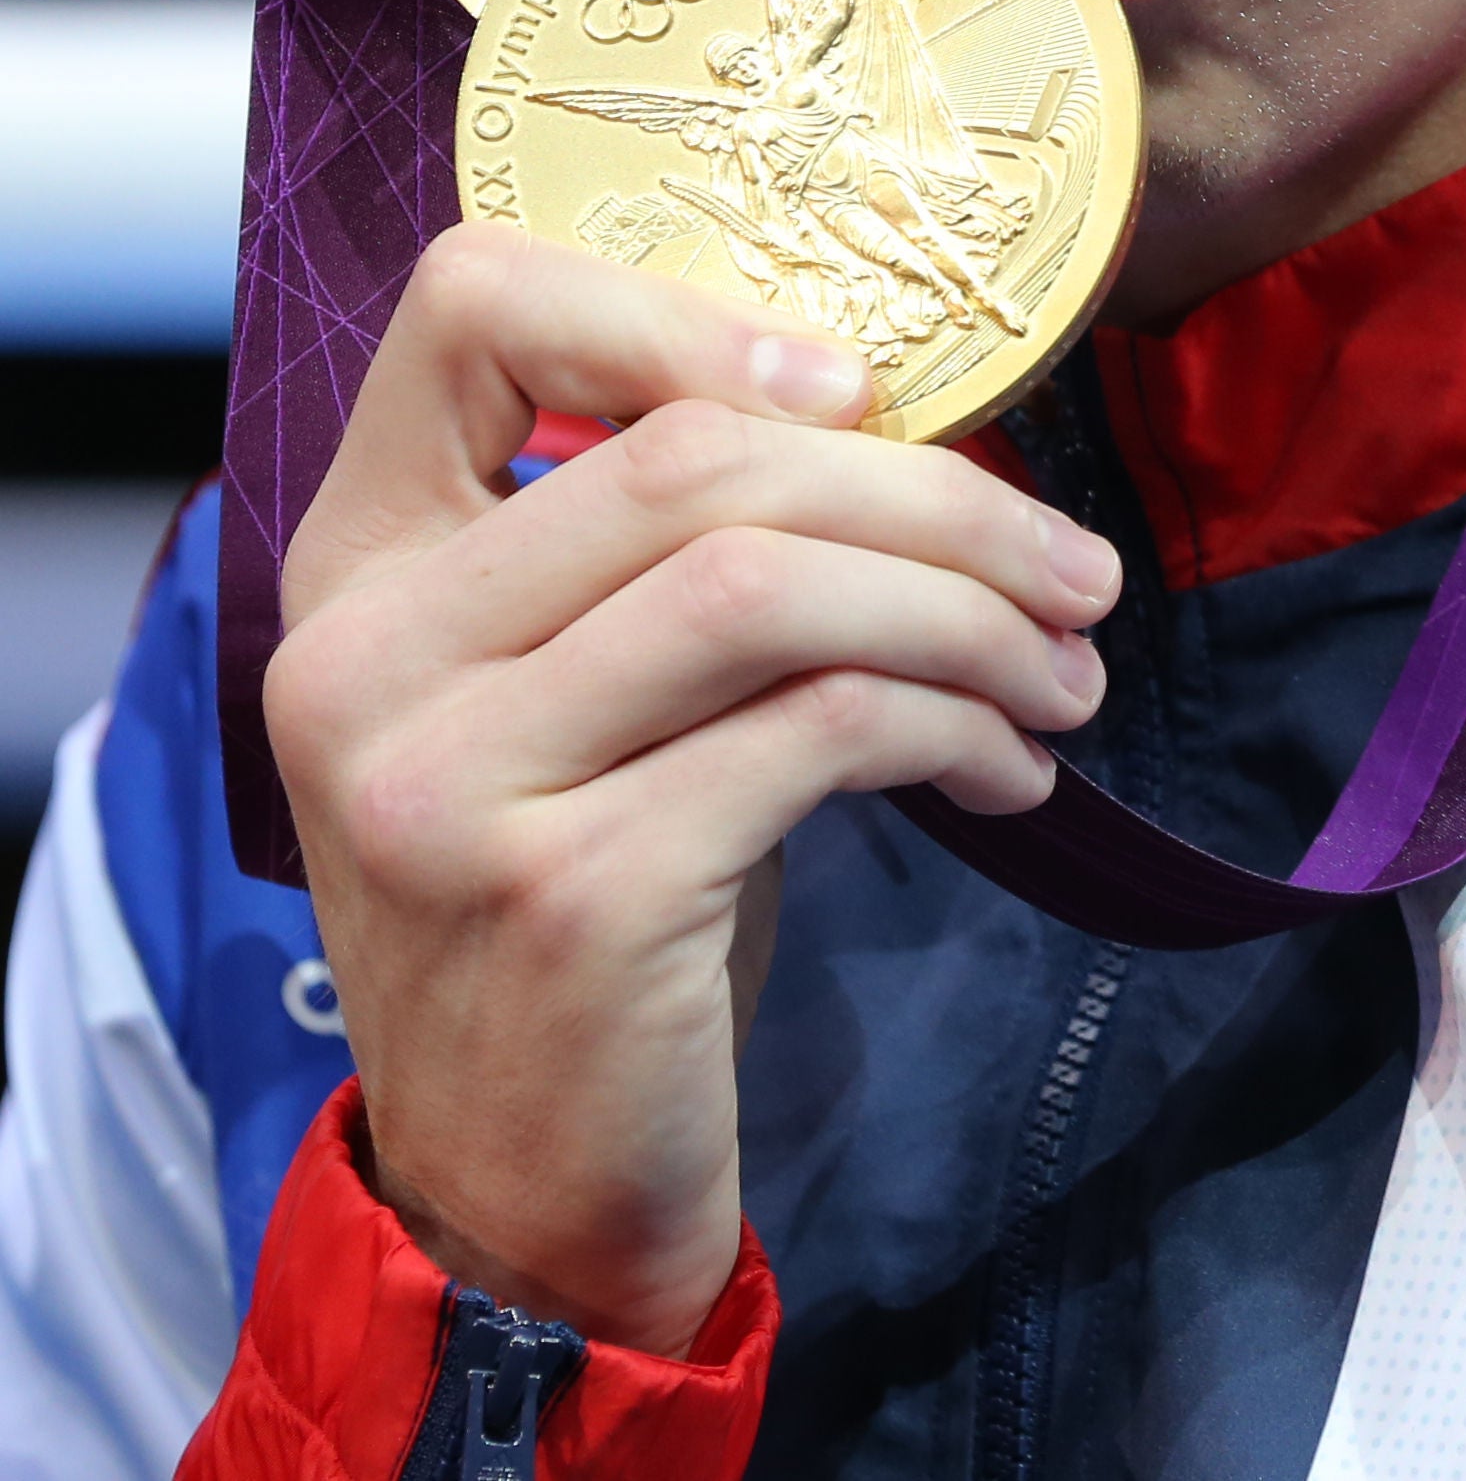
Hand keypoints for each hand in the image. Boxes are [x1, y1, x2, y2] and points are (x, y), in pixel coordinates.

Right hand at [264, 225, 1117, 1354]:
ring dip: (966, 610)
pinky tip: (1011, 766)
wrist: (520, 1200)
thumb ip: (664, 543)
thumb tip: (898, 414)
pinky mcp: (571, 896)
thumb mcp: (583, 695)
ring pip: (767, 584)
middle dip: (930, 493)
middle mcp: (366, 652)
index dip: (683, 313)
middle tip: (1068, 563)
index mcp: (357, 558)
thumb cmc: (590, 899)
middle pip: (689, 455)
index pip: (470, 307)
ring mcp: (451, 780)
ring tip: (1063, 666)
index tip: (857, 392)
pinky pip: (820, 730)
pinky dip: (956, 724)